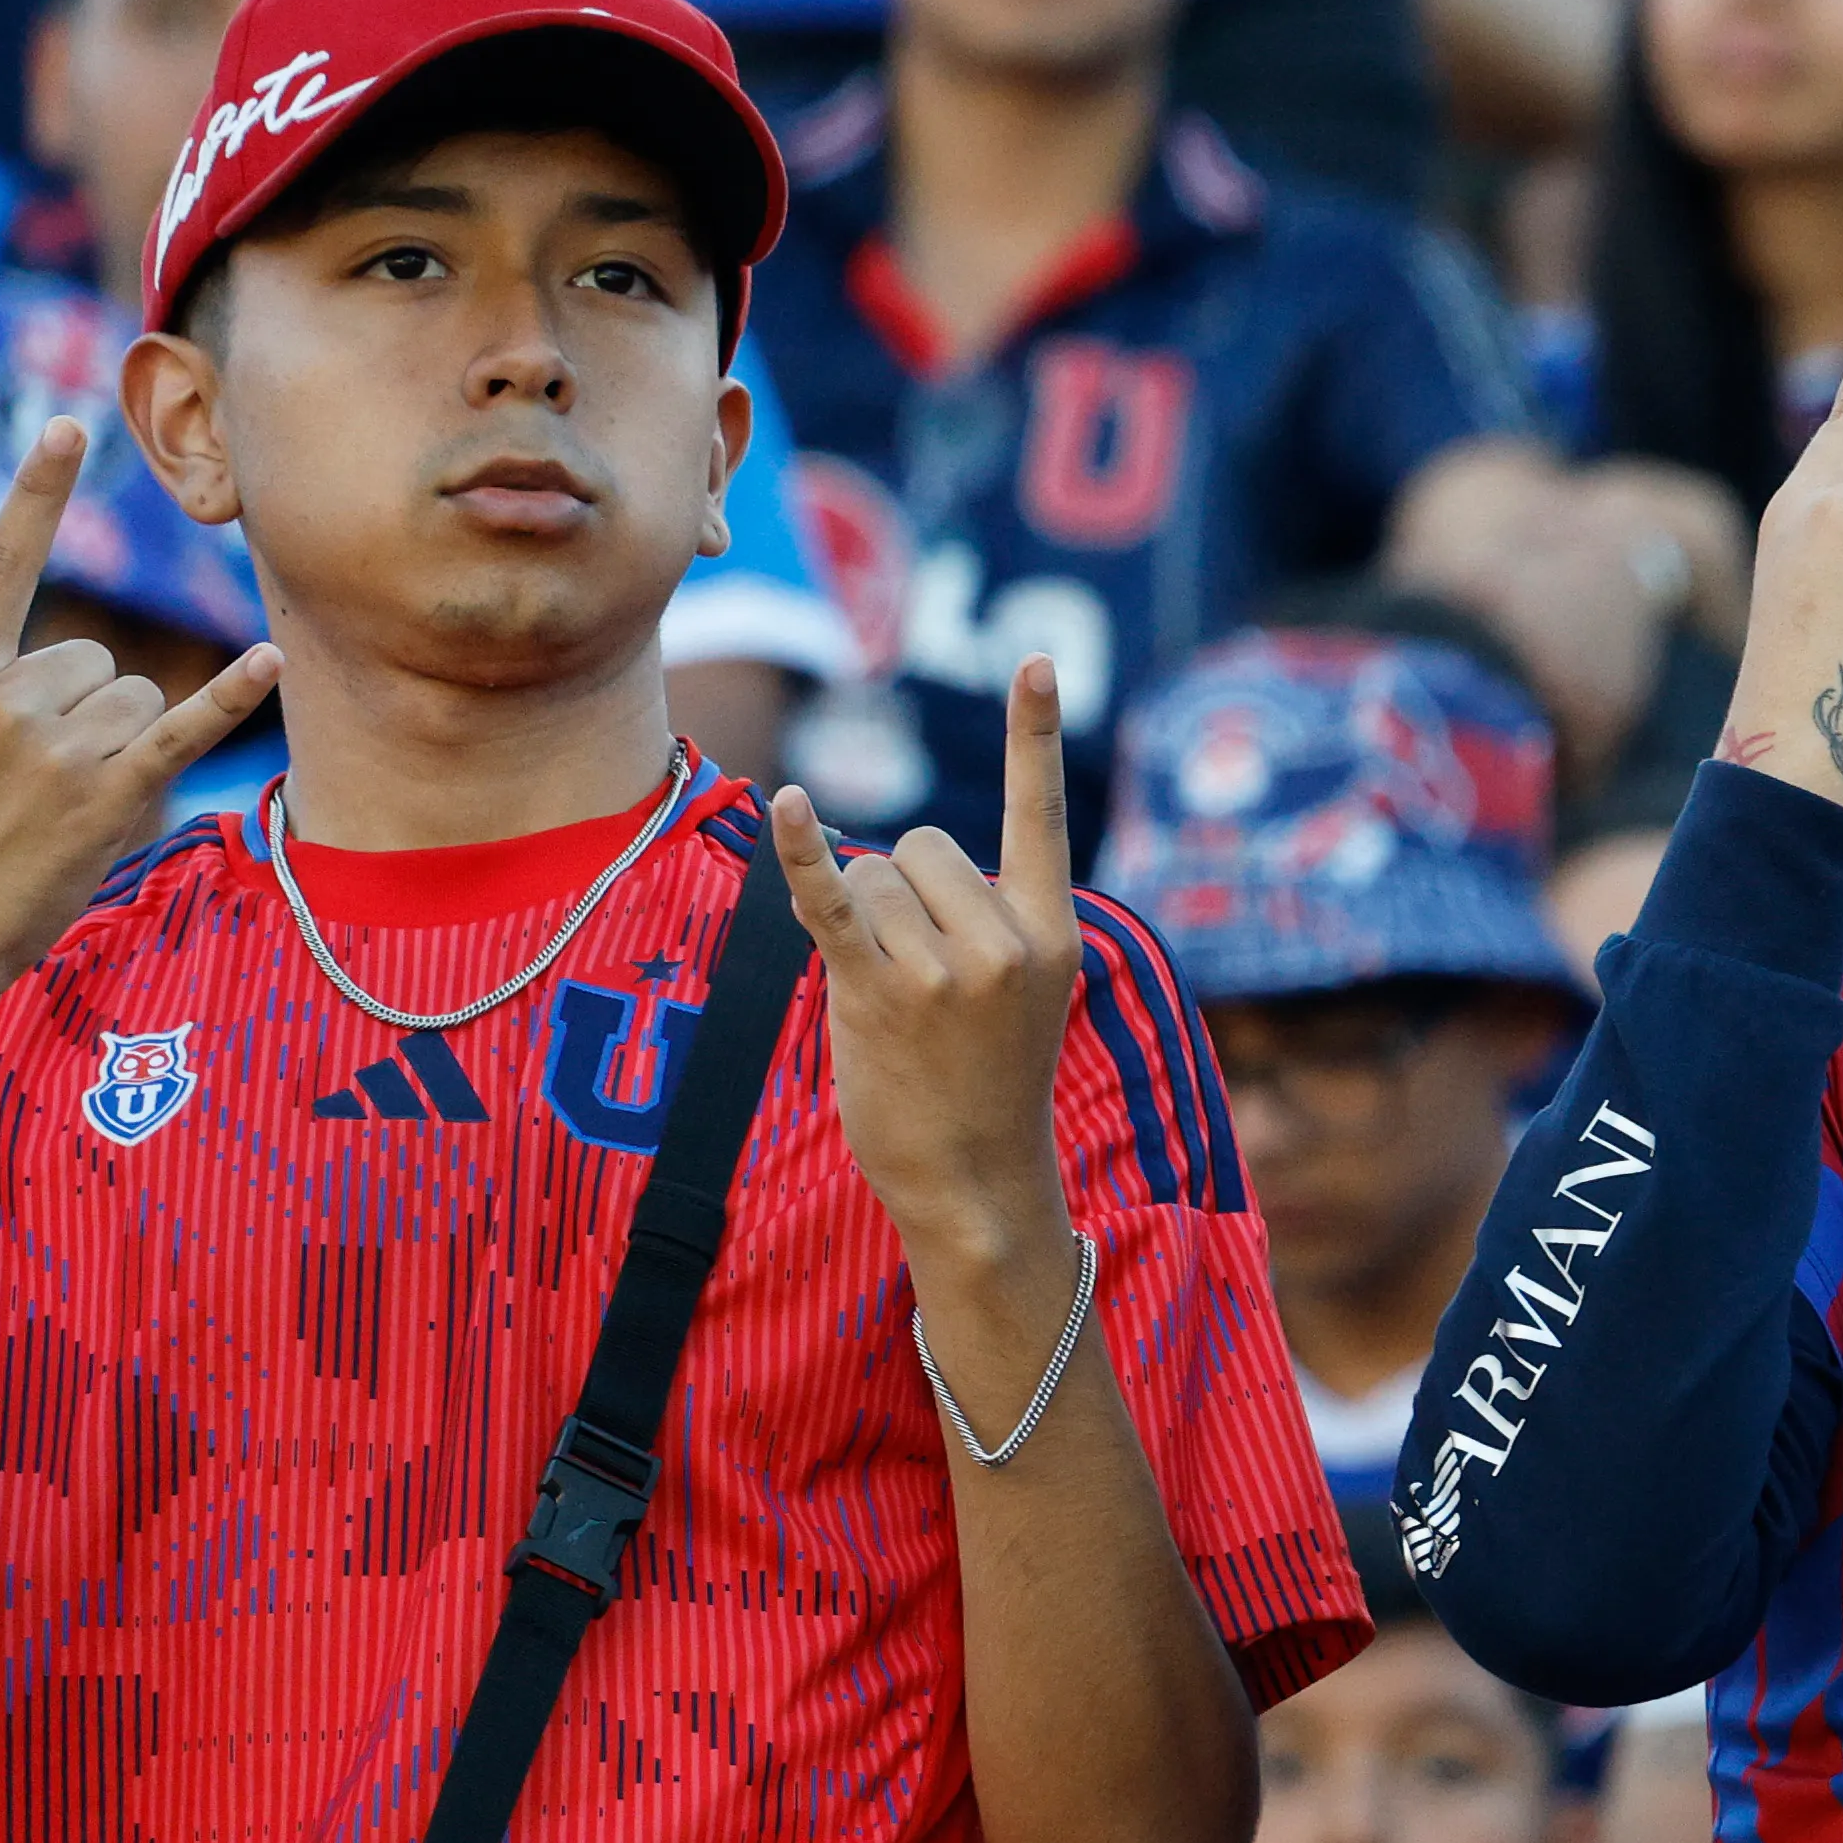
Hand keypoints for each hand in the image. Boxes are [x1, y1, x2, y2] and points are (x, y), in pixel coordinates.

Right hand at [0, 422, 280, 1043]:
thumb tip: (98, 668)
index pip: (2, 562)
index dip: (37, 491)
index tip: (66, 424)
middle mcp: (5, 695)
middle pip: (99, 658)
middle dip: (87, 711)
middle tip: (36, 779)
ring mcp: (57, 745)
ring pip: (139, 699)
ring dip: (123, 746)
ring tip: (62, 803)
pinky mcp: (109, 791)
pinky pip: (185, 726)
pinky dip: (234, 695)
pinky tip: (270, 662)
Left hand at [764, 662, 1090, 1299]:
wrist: (978, 1181)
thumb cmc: (985, 1086)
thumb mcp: (1017, 995)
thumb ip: (983, 921)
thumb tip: (872, 863)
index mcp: (1053, 931)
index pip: (1040, 813)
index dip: (1035, 733)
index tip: (1037, 660)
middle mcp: (1008, 938)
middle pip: (924, 846)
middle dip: (901, 892)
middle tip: (921, 980)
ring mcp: (949, 967)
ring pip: (873, 876)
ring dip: (861, 922)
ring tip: (890, 1000)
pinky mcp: (883, 991)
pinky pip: (834, 900)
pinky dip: (804, 853)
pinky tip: (789, 805)